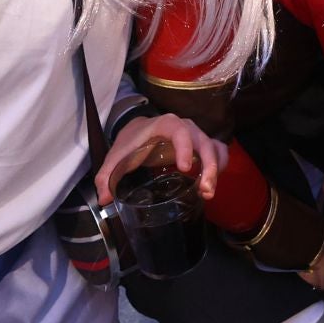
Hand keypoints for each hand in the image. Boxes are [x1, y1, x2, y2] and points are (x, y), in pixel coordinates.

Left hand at [95, 113, 226, 203]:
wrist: (139, 131)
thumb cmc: (131, 142)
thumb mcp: (116, 156)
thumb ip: (107, 175)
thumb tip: (104, 197)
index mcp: (165, 125)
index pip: (179, 131)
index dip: (184, 147)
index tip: (186, 169)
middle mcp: (186, 127)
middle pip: (204, 143)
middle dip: (208, 167)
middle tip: (205, 191)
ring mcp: (197, 136)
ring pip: (215, 148)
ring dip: (216, 170)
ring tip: (208, 193)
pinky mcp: (202, 146)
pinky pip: (218, 152)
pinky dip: (219, 167)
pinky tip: (209, 185)